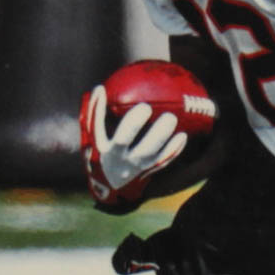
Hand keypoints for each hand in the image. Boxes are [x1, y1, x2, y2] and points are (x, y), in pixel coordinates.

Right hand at [79, 83, 187, 209]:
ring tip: (170, 118)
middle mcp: (117, 158)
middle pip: (124, 141)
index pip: (99, 129)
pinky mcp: (148, 171)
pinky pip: (162, 161)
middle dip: (133, 124)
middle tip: (145, 107)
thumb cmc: (102, 153)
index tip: (105, 91)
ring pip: (147, 153)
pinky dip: (173, 150)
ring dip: (160, 136)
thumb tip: (99, 88)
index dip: (100, 111)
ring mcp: (134, 166)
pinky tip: (183, 136)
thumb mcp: (92, 138)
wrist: (111, 185)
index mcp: (102, 147)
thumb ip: (94, 115)